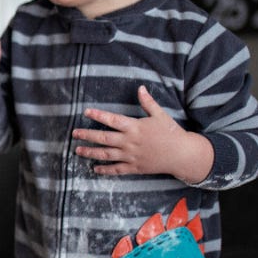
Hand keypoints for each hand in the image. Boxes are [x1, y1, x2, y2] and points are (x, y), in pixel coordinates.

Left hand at [73, 86, 212, 182]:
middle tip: (74, 133)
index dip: (98, 115)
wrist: (182, 154)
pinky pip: (116, 169)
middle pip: (104, 138)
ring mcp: (131, 156)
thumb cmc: (171, 132)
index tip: (86, 111)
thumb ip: (148, 102)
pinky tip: (94, 169)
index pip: (112, 119)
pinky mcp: (135, 167)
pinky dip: (105, 170)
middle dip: (87, 135)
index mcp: (135, 127)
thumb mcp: (160, 115)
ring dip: (91, 152)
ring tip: (78, 150)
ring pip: (106, 155)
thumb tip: (140, 88)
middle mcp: (130, 142)